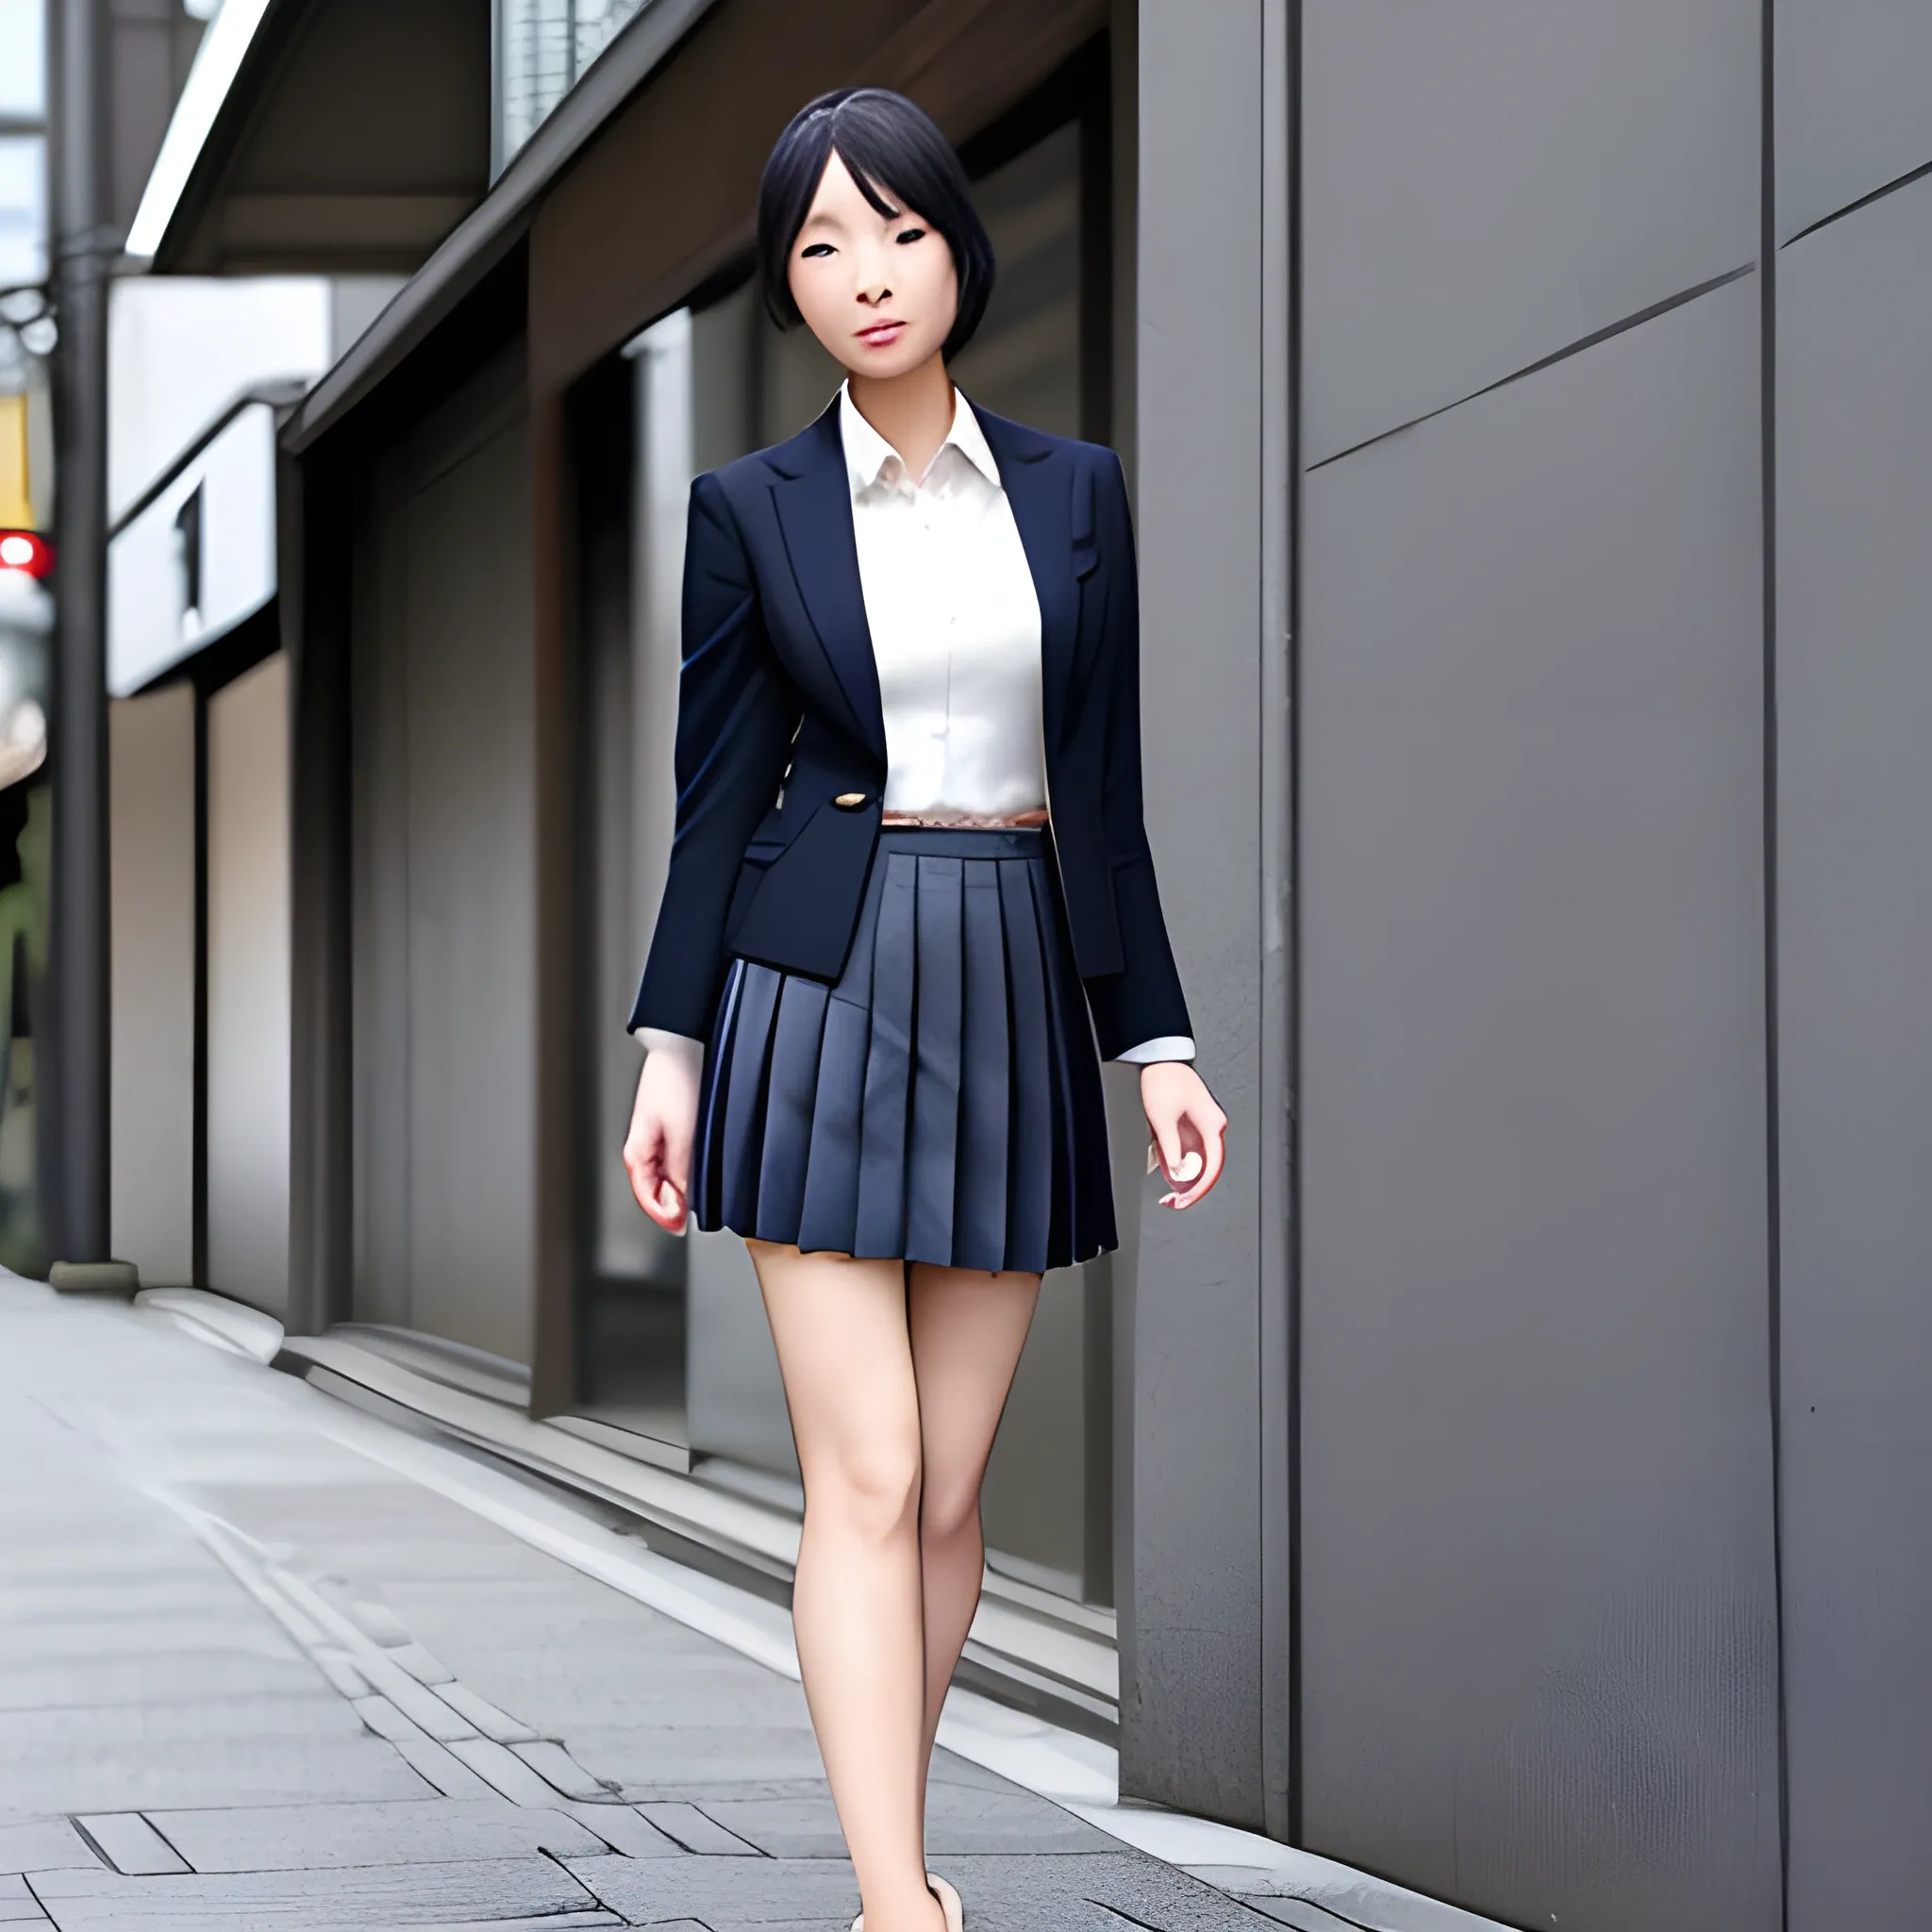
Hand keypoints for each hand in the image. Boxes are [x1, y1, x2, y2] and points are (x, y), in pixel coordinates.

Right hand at [623, 1043, 700, 1233]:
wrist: (682, 1045)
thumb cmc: (675, 1082)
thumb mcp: (683, 1132)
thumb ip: (681, 1170)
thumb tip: (682, 1201)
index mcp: (637, 1152)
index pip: (646, 1196)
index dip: (664, 1215)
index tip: (681, 1226)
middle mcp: (645, 1148)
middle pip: (658, 1190)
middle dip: (676, 1204)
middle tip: (696, 1215)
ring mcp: (659, 1139)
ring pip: (670, 1177)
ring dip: (685, 1188)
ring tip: (705, 1195)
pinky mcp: (674, 1128)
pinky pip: (679, 1160)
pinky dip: (690, 1170)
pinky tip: (706, 1171)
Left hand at [1141, 1061, 1226, 1210]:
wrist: (1160, 1059)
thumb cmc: (1164, 1080)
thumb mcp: (1162, 1118)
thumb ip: (1171, 1148)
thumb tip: (1178, 1173)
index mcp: (1212, 1124)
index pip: (1212, 1166)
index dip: (1199, 1187)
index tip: (1185, 1200)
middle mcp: (1212, 1126)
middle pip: (1208, 1166)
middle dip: (1192, 1186)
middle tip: (1175, 1201)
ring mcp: (1203, 1125)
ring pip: (1199, 1160)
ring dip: (1186, 1176)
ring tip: (1170, 1192)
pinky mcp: (1192, 1123)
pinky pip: (1191, 1150)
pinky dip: (1181, 1163)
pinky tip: (1169, 1173)